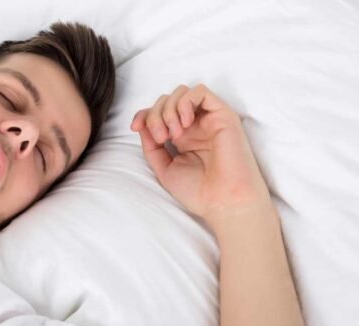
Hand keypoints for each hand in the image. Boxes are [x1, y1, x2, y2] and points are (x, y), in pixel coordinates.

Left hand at [131, 84, 271, 230]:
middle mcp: (195, 127)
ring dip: (169, 109)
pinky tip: (184, 123)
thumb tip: (141, 124)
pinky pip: (201, 92)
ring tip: (173, 133)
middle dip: (155, 114)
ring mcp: (208, 120)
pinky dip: (185, 101)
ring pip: (181, 92)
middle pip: (167, 101)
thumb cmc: (198, 191)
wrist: (223, 201)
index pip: (159, 113)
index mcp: (182, 138)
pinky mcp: (223, 115)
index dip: (144, 114)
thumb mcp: (164, 168)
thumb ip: (151, 146)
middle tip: (161, 137)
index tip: (135, 127)